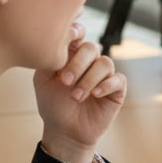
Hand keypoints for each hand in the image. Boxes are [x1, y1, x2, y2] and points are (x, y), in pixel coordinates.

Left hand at [34, 25, 126, 162]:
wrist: (64, 131)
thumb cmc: (52, 104)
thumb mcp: (43, 79)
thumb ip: (50, 58)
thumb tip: (64, 37)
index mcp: (72, 55)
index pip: (78, 34)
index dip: (76, 32)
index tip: (68, 40)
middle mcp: (89, 62)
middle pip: (92, 48)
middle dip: (78, 64)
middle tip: (65, 82)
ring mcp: (104, 75)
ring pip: (105, 63)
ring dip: (89, 79)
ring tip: (76, 97)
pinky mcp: (116, 90)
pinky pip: (118, 79)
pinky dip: (106, 85)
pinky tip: (94, 95)